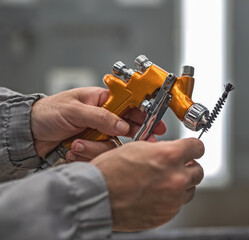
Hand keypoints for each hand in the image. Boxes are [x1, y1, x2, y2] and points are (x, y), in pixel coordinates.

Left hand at [31, 87, 165, 160]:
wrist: (28, 134)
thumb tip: (123, 126)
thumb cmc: (46, 113)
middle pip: (127, 126)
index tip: (155, 121)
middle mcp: (102, 117)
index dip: (144, 112)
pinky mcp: (91, 147)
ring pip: (113, 144)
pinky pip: (100, 154)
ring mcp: (97, 133)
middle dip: (133, 134)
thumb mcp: (74, 110)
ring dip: (95, 147)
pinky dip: (86, 154)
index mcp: (100, 100)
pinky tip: (72, 150)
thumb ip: (100, 117)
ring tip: (76, 144)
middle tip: (145, 140)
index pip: (129, 103)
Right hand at [91, 138, 204, 231]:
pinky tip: (155, 195)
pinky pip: (177, 205)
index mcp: (169, 156)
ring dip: (182, 184)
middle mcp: (176, 178)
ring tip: (163, 182)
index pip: (197, 147)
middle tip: (178, 166)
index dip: (194, 147)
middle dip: (189, 167)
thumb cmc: (111, 171)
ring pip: (190, 189)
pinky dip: (171, 199)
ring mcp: (173, 199)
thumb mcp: (138, 148)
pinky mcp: (167, 214)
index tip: (192, 149)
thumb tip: (172, 151)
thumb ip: (162, 149)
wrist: (97, 196)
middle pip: (198, 170)